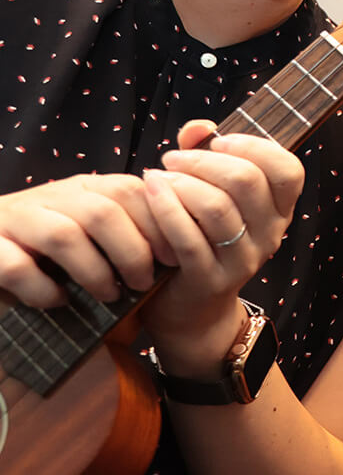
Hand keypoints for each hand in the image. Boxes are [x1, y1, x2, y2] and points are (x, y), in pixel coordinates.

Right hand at [0, 173, 173, 306]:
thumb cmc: (53, 253)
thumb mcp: (93, 233)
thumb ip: (126, 233)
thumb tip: (179, 252)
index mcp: (82, 188)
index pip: (130, 189)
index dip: (159, 223)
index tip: (176, 256)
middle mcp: (50, 197)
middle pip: (103, 211)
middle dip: (132, 251)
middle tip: (143, 283)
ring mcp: (15, 220)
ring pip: (65, 236)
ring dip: (95, 271)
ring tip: (109, 296)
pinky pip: (17, 268)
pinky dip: (44, 289)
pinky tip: (58, 301)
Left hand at [138, 120, 303, 365]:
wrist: (189, 307)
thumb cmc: (198, 236)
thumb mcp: (210, 192)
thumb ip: (206, 152)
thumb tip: (198, 127)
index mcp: (279, 211)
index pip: (288, 170)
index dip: (255, 146)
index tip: (220, 140)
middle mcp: (270, 235)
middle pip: (247, 181)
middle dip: (203, 160)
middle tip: (173, 159)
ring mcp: (243, 260)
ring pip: (216, 207)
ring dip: (180, 183)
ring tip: (157, 176)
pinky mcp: (210, 280)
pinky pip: (187, 238)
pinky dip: (165, 208)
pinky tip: (149, 192)